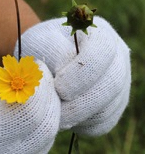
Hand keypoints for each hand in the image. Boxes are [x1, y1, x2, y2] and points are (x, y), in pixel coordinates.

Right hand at [0, 61, 59, 152]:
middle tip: (40, 73)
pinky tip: (32, 104)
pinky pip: (40, 142)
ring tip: (37, 86)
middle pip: (45, 127)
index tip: (36, 65)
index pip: (29, 113)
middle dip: (48, 94)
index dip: (39, 85)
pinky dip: (43, 119)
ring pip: (46, 136)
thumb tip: (20, 78)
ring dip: (48, 106)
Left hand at [15, 16, 130, 135]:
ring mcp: (118, 83)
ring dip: (80, 116)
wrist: (45, 59)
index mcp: (101, 35)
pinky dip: (84, 124)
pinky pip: (104, 121)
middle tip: (56, 110)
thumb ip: (54, 54)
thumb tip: (67, 82)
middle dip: (82, 101)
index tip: (59, 87)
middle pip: (112, 83)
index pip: (103, 51)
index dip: (83, 73)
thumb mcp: (41, 41)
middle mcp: (116, 58)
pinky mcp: (112, 104)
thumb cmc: (41, 47)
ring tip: (56, 115)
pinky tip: (65, 118)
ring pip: (109, 106)